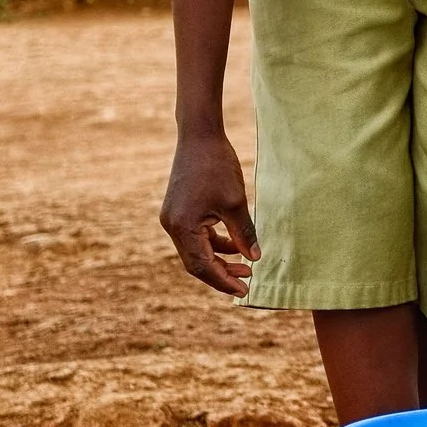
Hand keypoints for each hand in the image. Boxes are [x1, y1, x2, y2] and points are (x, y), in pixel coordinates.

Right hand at [161, 130, 257, 295]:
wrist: (199, 136)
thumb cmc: (217, 166)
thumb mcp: (236, 203)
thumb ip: (244, 233)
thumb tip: (255, 258)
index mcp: (183, 227)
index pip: (203, 266)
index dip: (224, 280)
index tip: (244, 290)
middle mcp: (172, 226)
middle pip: (196, 263)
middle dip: (221, 274)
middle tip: (246, 282)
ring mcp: (173, 218)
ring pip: (196, 251)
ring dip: (219, 259)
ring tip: (246, 265)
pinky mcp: (179, 211)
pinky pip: (196, 236)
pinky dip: (215, 243)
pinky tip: (236, 245)